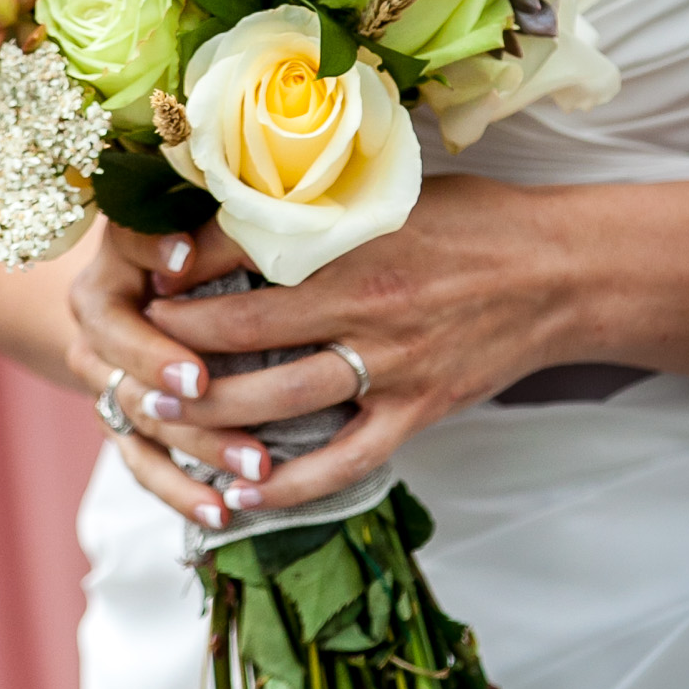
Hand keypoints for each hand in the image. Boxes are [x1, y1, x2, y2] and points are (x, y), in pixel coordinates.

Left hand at [69, 176, 577, 528]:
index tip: (142, 275)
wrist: (561, 273)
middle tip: (127, 349)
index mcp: (354, 242)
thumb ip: (317, 208)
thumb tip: (236, 208)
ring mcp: (390, 367)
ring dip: (209, 413)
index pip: (243, 254)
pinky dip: (288, 486)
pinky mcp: (416, 413)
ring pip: (278, 403)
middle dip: (175, 345)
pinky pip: (341, 462)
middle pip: (244, 334)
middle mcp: (365, 307)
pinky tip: (240, 494)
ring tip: (157, 414)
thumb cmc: (473, 221)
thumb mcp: (391, 194)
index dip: (182, 269)